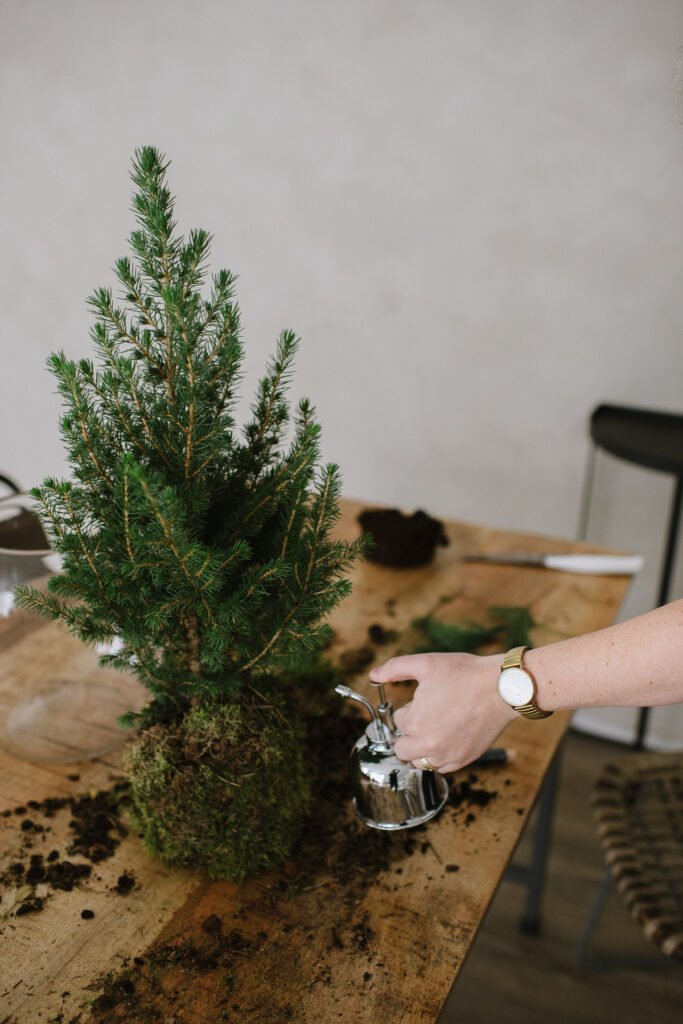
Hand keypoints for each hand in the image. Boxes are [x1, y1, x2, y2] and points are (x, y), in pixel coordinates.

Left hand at [369, 651, 515, 772]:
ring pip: (420, 762)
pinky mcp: (464, 760)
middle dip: (408, 733)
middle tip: (424, 717)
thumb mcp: (425, 664)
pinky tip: (449, 737)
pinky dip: (440, 756)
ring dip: (421, 748)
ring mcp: (447, 755)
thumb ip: (395, 669)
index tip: (423, 700)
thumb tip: (373, 675)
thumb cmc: (465, 674)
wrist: (502, 688)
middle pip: (402, 749)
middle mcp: (429, 745)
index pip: (398, 722)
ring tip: (436, 727)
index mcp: (415, 722)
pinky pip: (441, 768)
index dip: (408, 709)